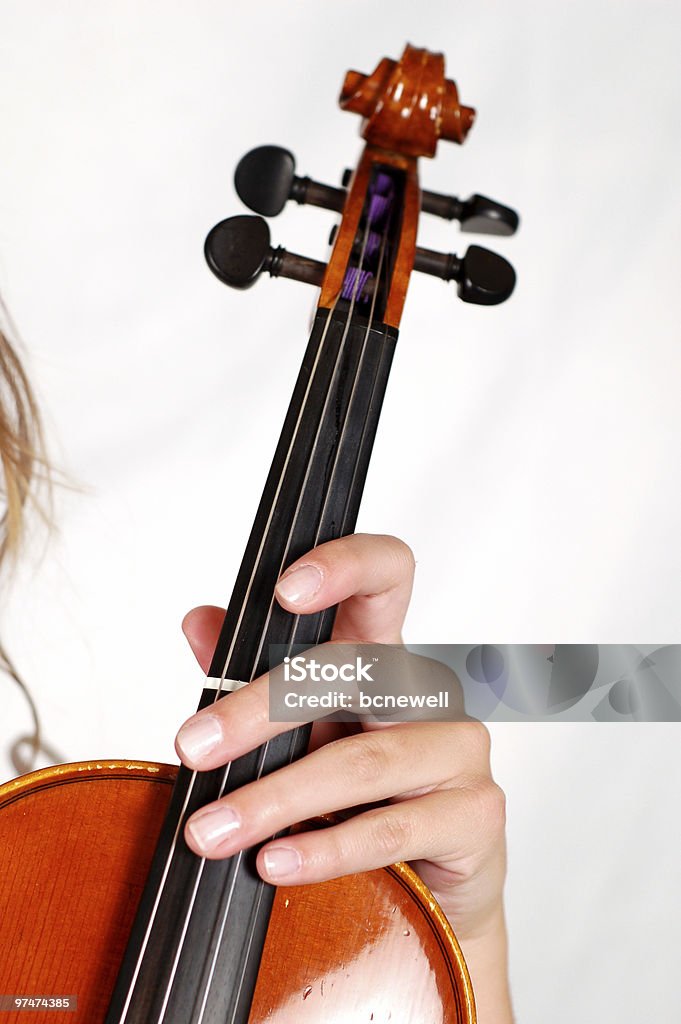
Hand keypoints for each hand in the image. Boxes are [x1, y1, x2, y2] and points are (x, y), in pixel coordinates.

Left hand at [174, 534, 506, 948]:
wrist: (433, 884)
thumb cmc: (363, 796)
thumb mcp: (301, 732)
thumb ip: (250, 679)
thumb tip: (199, 621)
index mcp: (385, 656)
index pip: (385, 576)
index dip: (345, 567)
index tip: (284, 592)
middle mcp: (427, 690)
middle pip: (352, 675)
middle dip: (259, 713)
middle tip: (193, 747)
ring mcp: (460, 747)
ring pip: (363, 761)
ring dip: (275, 799)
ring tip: (213, 830)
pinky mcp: (477, 812)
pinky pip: (392, 828)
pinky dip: (325, 848)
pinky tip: (275, 861)